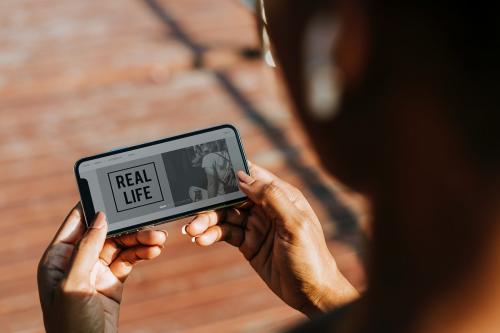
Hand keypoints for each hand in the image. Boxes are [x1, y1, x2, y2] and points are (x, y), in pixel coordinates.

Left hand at [37, 204, 166, 332]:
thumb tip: (100, 216)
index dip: (96, 205)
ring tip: (159, 239)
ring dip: (141, 240)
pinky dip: (143, 253)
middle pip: (106, 232)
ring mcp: (96, 270)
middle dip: (129, 226)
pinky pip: (130, 259)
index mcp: (58, 258)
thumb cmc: (70, 325)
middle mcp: (77, 260)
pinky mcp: (113, 280)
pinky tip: (155, 250)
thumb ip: (86, 248)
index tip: (116, 191)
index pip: (77, 221)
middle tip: (150, 223)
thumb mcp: (74, 284)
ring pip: (122, 245)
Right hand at [182, 163, 358, 316]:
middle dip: (212, 202)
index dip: (230, 172)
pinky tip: (201, 239)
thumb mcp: (294, 224)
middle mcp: (266, 207)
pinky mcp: (248, 243)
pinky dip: (212, 235)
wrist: (311, 293)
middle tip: (193, 211)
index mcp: (281, 195)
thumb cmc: (310, 256)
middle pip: (233, 196)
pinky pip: (226, 233)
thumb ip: (270, 197)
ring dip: (207, 221)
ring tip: (192, 231)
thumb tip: (243, 177)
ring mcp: (256, 225)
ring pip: (225, 215)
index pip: (252, 176)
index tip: (206, 172)